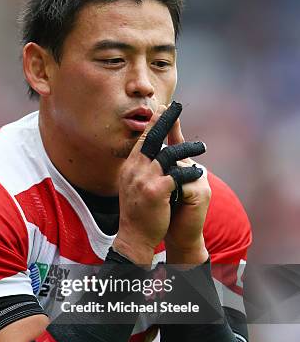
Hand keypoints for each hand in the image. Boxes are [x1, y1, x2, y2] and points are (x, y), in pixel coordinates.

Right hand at [114, 102, 205, 264]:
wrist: (133, 237)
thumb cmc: (137, 213)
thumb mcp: (132, 186)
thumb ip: (139, 169)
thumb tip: (148, 154)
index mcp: (130, 167)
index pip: (142, 139)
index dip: (153, 123)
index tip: (162, 109)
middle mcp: (134, 169)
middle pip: (151, 138)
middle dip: (165, 120)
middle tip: (176, 106)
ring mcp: (143, 179)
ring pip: (168, 154)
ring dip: (187, 149)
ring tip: (202, 147)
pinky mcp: (156, 191)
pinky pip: (177, 175)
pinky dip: (189, 173)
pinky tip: (198, 171)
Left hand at [164, 116, 210, 264]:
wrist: (178, 235)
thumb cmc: (165, 211)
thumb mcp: (156, 186)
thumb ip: (153, 168)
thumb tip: (140, 150)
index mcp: (182, 167)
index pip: (175, 142)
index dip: (167, 125)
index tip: (160, 106)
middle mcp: (194, 170)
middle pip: (178, 148)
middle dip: (170, 130)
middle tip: (163, 111)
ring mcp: (200, 182)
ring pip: (179, 165)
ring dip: (165, 168)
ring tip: (155, 168)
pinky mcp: (202, 195)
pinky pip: (184, 183)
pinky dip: (171, 185)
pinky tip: (165, 189)